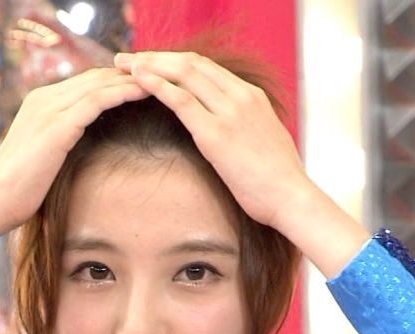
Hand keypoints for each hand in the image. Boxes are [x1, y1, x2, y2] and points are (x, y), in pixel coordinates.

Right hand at [0, 67, 148, 232]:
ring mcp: (49, 109)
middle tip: (159, 74)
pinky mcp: (58, 126)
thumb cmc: (20, 187)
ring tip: (160, 77)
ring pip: (99, 84)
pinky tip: (145, 92)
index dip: (115, 80)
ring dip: (131, 78)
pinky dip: (122, 92)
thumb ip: (61, 140)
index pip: (85, 82)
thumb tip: (83, 144)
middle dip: (128, 73)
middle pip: (95, 76)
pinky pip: (97, 101)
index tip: (143, 82)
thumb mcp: (42, 154)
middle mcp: (43, 98)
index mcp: (39, 101)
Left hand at [113, 51, 313, 229]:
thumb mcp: (263, 139)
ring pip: (183, 73)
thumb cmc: (278, 178)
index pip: (206, 66)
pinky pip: (181, 99)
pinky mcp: (215, 134)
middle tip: (128, 58)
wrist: (291, 197)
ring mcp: (229, 112)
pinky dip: (156, 84)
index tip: (151, 64)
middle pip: (191, 62)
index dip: (174, 61)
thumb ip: (245, 126)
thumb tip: (228, 130)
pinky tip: (137, 80)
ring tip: (123, 65)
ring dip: (149, 65)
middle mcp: (240, 96)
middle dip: (155, 57)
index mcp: (251, 95)